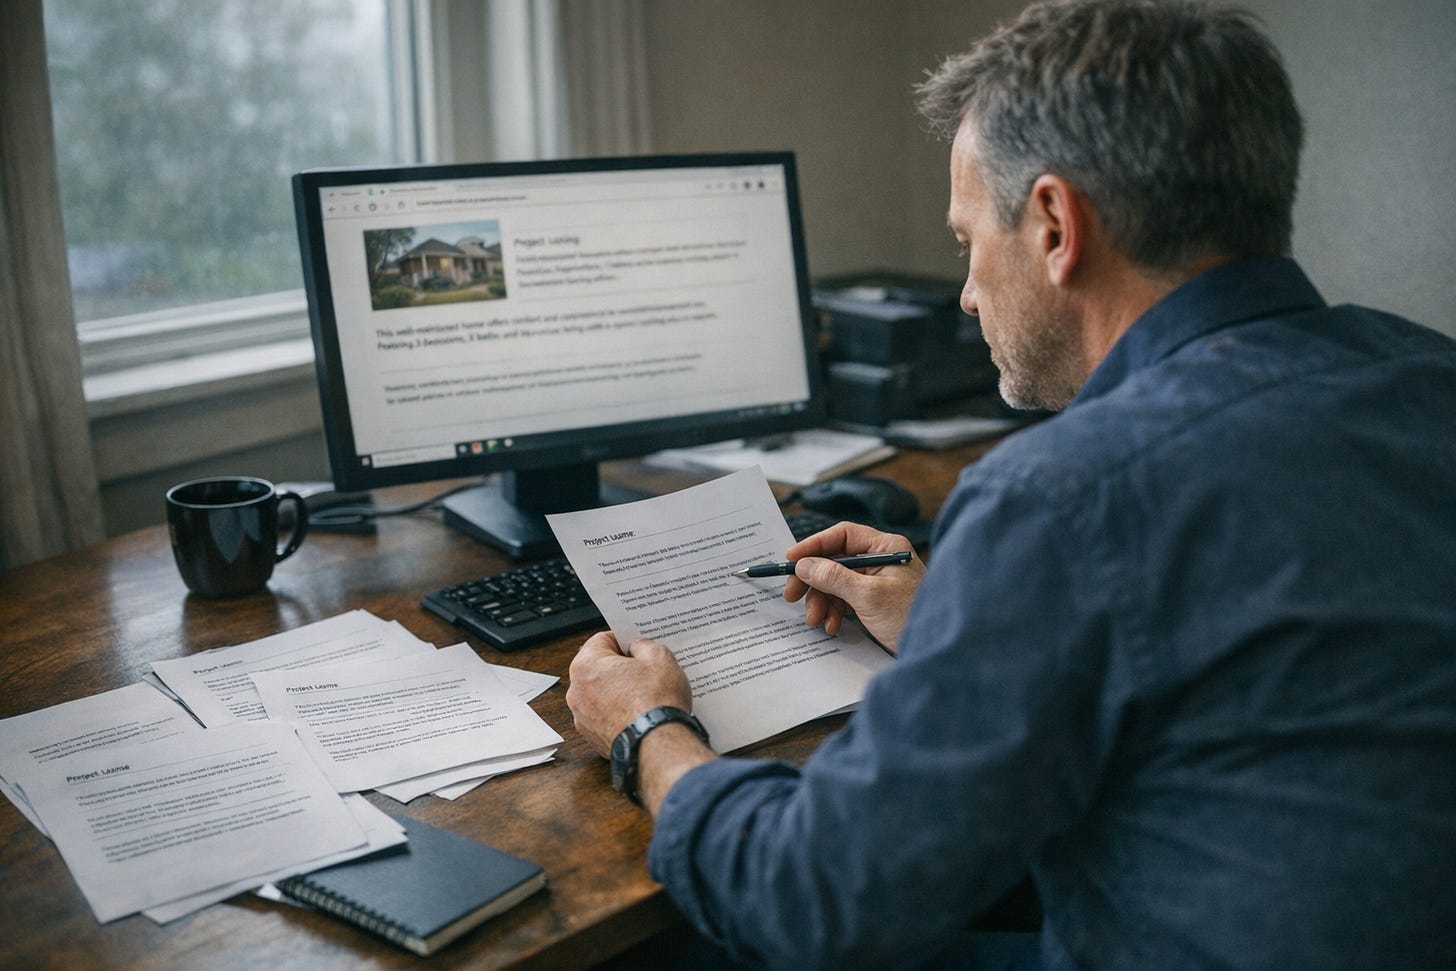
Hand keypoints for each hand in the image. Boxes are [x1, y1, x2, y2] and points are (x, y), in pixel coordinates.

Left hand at [566, 631, 693, 757]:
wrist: (658, 745)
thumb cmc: (656, 702)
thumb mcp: (659, 657)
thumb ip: (643, 644)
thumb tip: (637, 648)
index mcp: (586, 665)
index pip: (601, 639)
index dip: (623, 639)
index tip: (637, 644)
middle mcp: (577, 691)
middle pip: (598, 667)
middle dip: (621, 666)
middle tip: (645, 668)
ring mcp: (582, 717)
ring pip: (601, 693)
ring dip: (619, 690)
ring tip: (646, 693)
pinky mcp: (592, 737)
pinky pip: (604, 716)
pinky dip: (618, 712)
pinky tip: (640, 712)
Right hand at [782, 521, 923, 653]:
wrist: (935, 652)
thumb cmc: (911, 617)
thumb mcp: (868, 595)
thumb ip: (834, 577)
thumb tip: (804, 565)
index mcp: (886, 547)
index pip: (843, 536)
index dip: (814, 545)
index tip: (791, 560)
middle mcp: (881, 560)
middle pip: (835, 560)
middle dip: (813, 580)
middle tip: (791, 595)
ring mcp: (878, 582)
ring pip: (836, 583)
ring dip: (821, 601)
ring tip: (815, 620)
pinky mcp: (875, 602)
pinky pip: (845, 600)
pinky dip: (833, 612)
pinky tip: (831, 626)